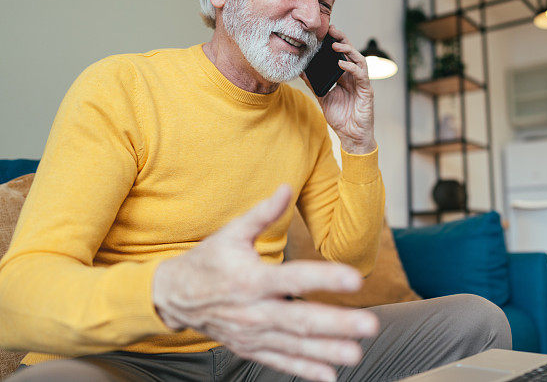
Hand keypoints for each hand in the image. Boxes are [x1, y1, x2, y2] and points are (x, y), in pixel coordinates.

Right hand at [152, 185, 378, 381]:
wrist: (173, 297)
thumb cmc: (207, 261)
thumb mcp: (231, 233)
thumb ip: (262, 213)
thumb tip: (286, 187)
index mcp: (251, 279)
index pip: (294, 278)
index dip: (325, 278)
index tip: (355, 278)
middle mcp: (253, 310)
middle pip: (300, 319)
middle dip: (337, 324)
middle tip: (369, 325)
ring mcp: (252, 334)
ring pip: (294, 345)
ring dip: (327, 351)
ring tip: (356, 353)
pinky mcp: (250, 348)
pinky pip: (280, 361)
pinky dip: (305, 370)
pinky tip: (330, 376)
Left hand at [302, 25, 375, 154]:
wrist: (351, 136)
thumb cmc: (341, 118)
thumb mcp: (323, 98)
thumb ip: (314, 84)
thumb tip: (301, 71)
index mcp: (345, 77)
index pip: (341, 55)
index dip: (335, 43)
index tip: (324, 33)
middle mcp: (354, 77)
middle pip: (351, 53)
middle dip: (342, 40)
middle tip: (331, 30)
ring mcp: (362, 83)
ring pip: (358, 59)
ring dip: (348, 50)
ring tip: (335, 44)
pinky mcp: (367, 91)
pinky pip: (361, 75)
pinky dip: (352, 67)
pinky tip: (342, 63)